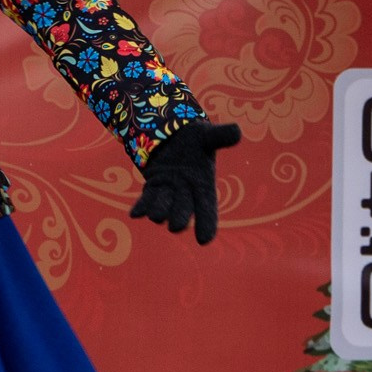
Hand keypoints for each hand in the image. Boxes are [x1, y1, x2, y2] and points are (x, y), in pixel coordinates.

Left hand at [131, 121, 239, 244]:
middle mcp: (186, 194)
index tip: (204, 240)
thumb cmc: (196, 140)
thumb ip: (220, 136)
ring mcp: (168, 193)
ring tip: (155, 215)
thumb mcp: (207, 135)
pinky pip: (146, 200)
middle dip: (179, 218)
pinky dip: (141, 207)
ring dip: (158, 211)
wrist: (175, 138)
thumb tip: (237, 131)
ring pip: (162, 207)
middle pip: (182, 210)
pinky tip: (134, 214)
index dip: (207, 223)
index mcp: (204, 185)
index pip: (207, 208)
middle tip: (176, 226)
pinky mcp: (153, 188)